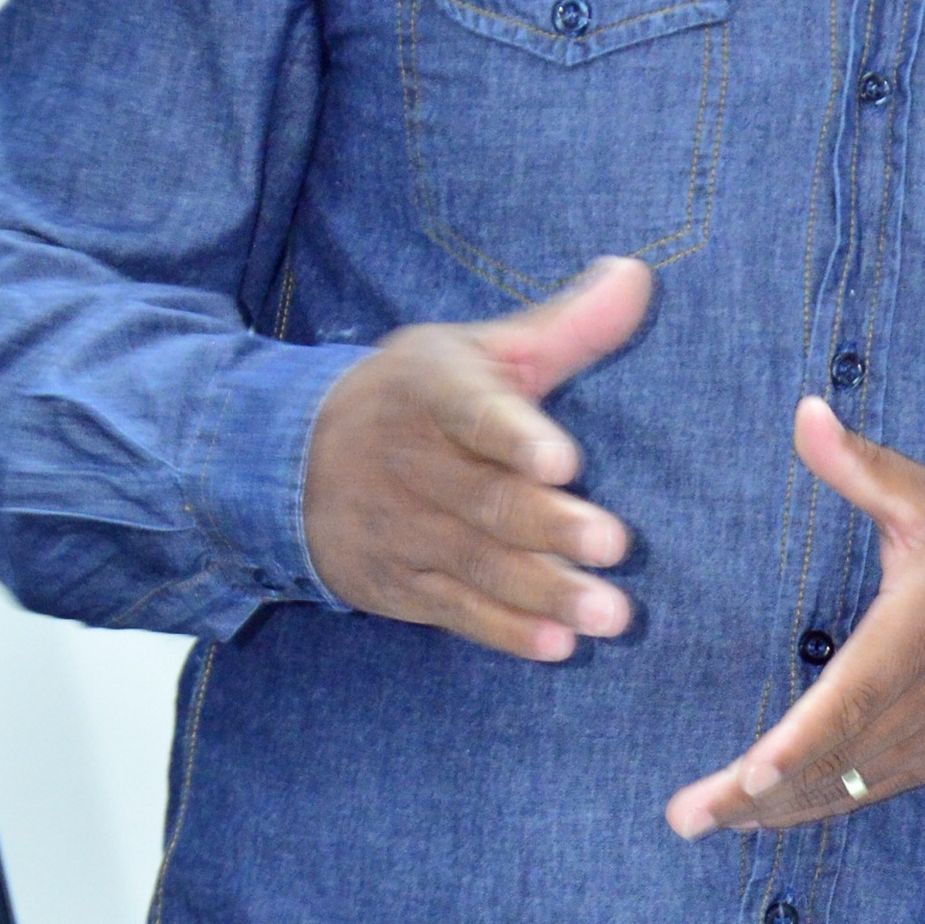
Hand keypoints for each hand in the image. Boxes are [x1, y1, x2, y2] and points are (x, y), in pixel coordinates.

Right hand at [301, 256, 652, 658]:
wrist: (286, 460)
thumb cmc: (415, 397)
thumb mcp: (472, 351)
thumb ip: (562, 326)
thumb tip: (638, 278)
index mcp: (431, 391)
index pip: (471, 412)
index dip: (514, 436)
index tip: (563, 461)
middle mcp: (411, 463)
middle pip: (484, 500)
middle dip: (548, 526)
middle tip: (613, 544)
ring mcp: (402, 531)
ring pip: (478, 564)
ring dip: (545, 591)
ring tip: (608, 613)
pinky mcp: (399, 585)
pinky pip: (456, 611)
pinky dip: (505, 632)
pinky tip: (556, 645)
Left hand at [665, 398, 924, 836]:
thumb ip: (863, 465)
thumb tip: (804, 411)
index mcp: (916, 633)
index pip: (853, 696)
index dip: (801, 740)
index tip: (748, 776)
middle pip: (835, 760)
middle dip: (756, 796)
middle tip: (684, 819)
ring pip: (852, 786)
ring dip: (782, 810)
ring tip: (705, 824)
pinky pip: (878, 790)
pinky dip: (825, 806)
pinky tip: (774, 817)